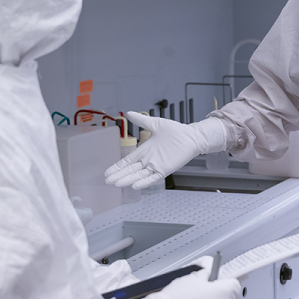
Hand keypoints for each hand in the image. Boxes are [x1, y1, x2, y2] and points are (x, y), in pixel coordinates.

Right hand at [104, 112, 224, 188]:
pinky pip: (153, 177)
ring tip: (116, 184)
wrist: (191, 136)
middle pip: (130, 170)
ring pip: (138, 175)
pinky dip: (144, 181)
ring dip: (127, 179)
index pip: (127, 161)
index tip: (107, 172)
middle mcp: (148, 160)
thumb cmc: (176, 131)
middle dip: (118, 175)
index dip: (117, 167)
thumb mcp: (155, 124)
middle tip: (107, 181)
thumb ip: (141, 121)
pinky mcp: (165, 169)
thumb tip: (129, 113)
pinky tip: (134, 185)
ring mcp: (156, 165)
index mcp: (144, 150)